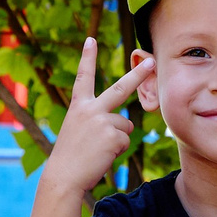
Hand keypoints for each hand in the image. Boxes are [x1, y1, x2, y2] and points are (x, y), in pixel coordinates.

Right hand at [44, 38, 148, 197]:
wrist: (64, 177)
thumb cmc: (71, 157)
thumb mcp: (79, 131)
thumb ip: (97, 121)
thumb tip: (127, 126)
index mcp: (79, 106)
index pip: (83, 77)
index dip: (87, 58)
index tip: (91, 39)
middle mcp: (90, 109)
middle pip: (120, 88)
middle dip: (138, 73)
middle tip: (152, 60)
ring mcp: (102, 121)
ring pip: (125, 127)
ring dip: (117, 140)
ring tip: (98, 150)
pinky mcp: (113, 136)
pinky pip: (125, 142)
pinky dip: (117, 151)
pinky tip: (102, 156)